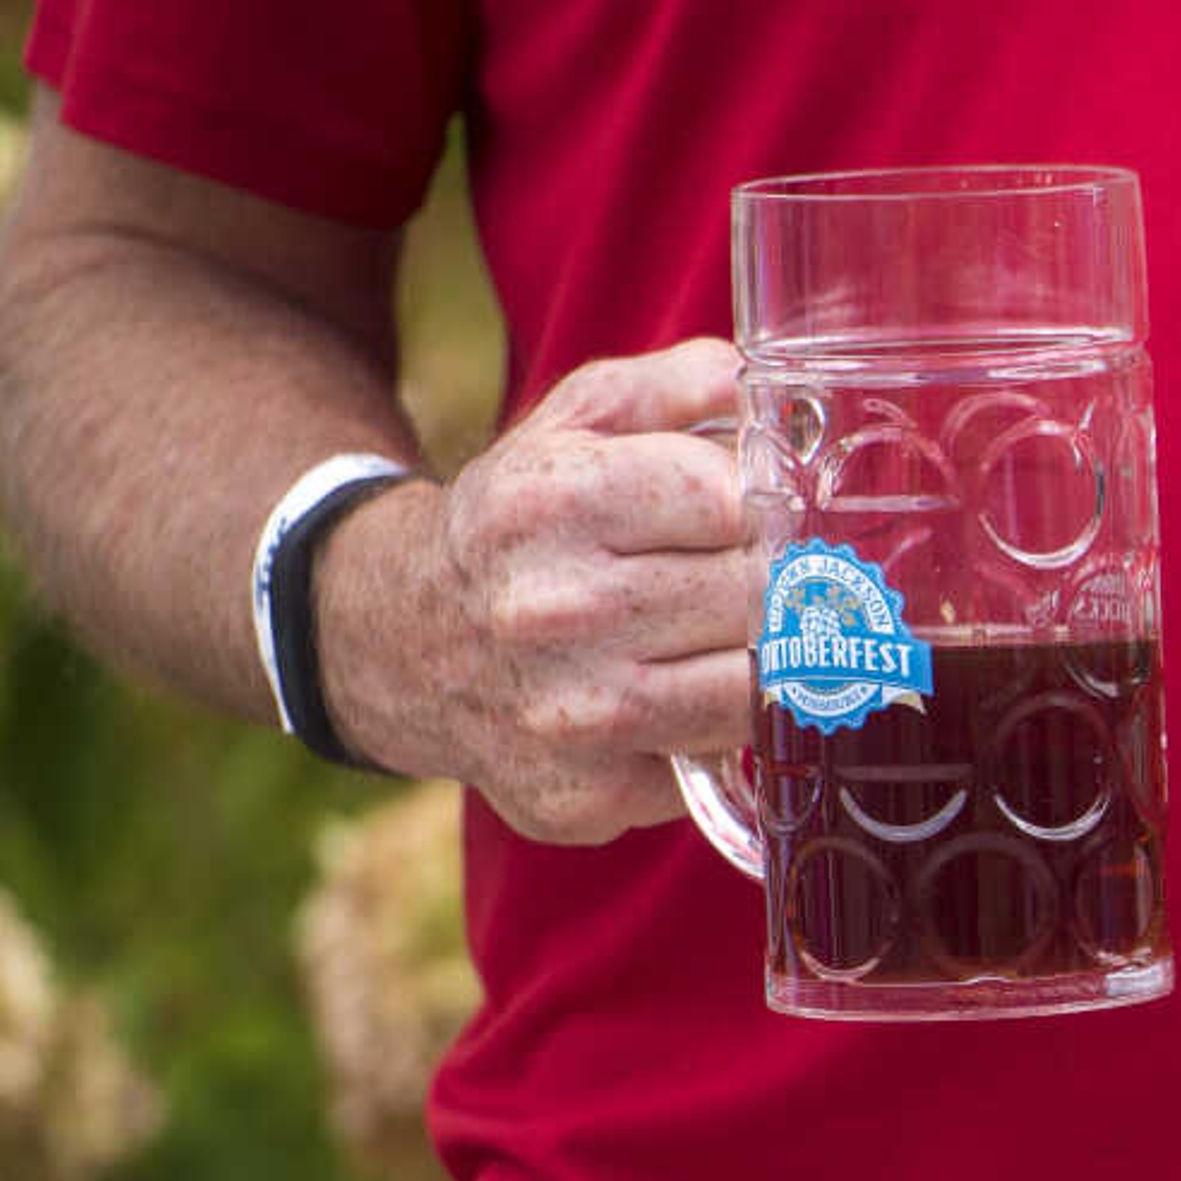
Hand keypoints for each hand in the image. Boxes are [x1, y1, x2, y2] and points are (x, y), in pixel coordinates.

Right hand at [317, 336, 748, 842]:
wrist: (403, 640)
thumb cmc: (521, 524)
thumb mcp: (577, 421)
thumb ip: (683, 383)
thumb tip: (777, 392)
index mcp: (551, 501)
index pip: (731, 501)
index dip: (758, 506)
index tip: (748, 514)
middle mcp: (551, 610)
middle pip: (752, 598)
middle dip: (768, 586)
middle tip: (751, 581)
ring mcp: (565, 715)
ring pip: (748, 691)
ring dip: (756, 665)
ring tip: (724, 639)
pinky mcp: (579, 797)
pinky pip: (707, 763)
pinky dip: (708, 735)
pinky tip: (671, 702)